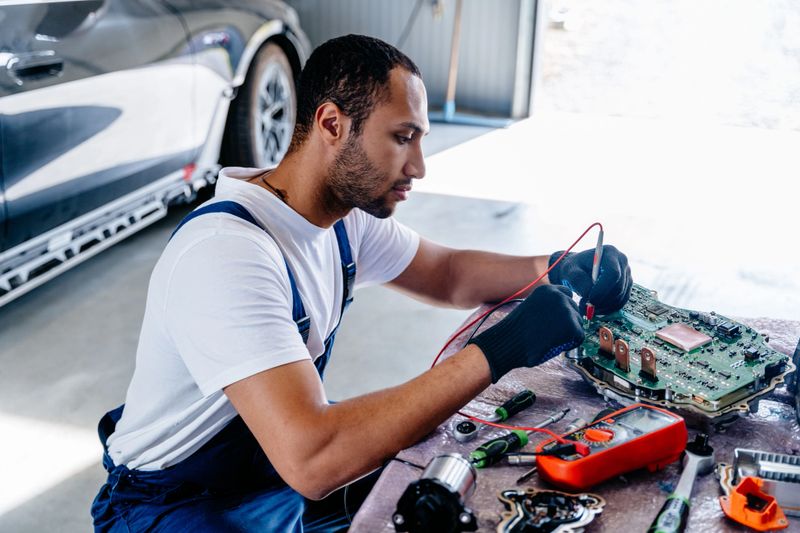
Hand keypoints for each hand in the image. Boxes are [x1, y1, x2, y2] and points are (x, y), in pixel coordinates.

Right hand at [469, 285, 584, 382]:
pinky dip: (571, 344)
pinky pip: (579, 336)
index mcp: (547, 290)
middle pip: (574, 308)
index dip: (564, 308)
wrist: (508, 342)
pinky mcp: (571, 326)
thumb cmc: (515, 330)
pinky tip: (555, 345)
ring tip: (551, 339)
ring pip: (578, 323)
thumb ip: (546, 306)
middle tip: (552, 333)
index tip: (558, 319)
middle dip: (568, 321)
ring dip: (569, 333)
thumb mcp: (531, 308)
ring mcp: (566, 310)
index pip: (567, 294)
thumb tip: (562, 312)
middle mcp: (558, 296)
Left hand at [548, 245, 631, 314]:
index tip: (589, 299)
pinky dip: (607, 309)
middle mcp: (622, 262)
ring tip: (586, 307)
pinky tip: (594, 308)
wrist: (579, 270)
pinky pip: (620, 302)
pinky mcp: (626, 287)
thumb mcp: (571, 271)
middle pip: (618, 287)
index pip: (613, 273)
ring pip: (620, 297)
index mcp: (610, 253)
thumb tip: (589, 294)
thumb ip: (579, 280)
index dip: (603, 289)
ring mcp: (627, 275)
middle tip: (585, 307)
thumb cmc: (574, 268)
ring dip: (603, 307)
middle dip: (602, 300)